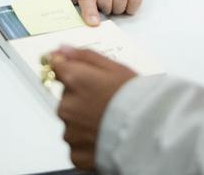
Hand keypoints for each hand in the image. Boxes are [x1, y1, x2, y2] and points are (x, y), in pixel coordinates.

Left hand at [53, 47, 136, 170]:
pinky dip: (86, 141)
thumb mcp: (114, 67)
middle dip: (80, 97)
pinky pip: (75, 144)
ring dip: (82, 120)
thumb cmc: (134, 98)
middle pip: (65, 96)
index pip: (56, 67)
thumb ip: (84, 56)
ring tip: (106, 119)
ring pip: (71, 121)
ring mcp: (70, 132)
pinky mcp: (76, 154)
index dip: (65, 67)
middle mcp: (67, 106)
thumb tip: (62, 49)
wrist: (147, 132)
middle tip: (103, 100)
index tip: (72, 71)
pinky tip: (102, 135)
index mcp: (75, 80)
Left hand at [64, 0, 143, 24]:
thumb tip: (53, 2)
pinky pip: (134, 0)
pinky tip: (126, 0)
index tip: (92, 22)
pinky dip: (130, 6)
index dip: (89, 10)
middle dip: (104, 8)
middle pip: (105, 3)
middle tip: (103, 1)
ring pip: (119, 4)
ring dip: (117, 8)